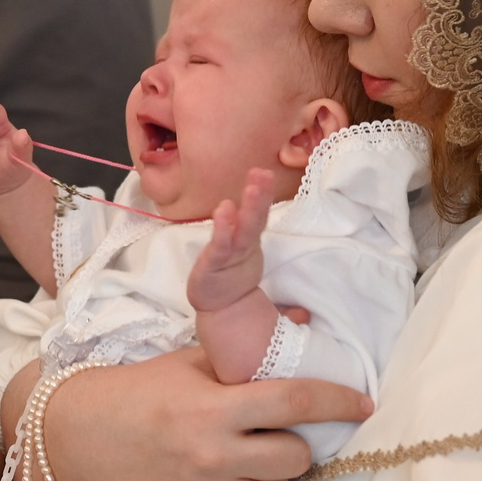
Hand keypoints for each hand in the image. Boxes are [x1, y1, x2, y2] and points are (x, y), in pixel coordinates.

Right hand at [28, 351, 370, 480]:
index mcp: (212, 407)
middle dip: (298, 443)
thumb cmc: (141, 392)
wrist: (81, 438)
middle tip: (278, 433)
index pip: (294, 404)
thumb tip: (306, 321)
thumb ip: (247, 349)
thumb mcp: (191, 360)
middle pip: (296, 456)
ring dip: (279, 475)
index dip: (337, 402)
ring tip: (255, 459)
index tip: (363, 404)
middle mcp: (211, 455)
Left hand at [185, 168, 273, 313]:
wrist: (220, 308)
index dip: (264, 195)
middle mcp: (244, 246)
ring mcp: (232, 256)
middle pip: (256, 220)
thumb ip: (247, 229)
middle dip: (260, 197)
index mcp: (250, 241)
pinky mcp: (215, 264)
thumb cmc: (229, 276)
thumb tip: (262, 217)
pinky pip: (221, 244)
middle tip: (265, 174)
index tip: (266, 172)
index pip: (259, 215)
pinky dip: (224, 227)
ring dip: (249, 209)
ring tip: (252, 188)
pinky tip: (224, 209)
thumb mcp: (240, 250)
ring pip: (244, 231)